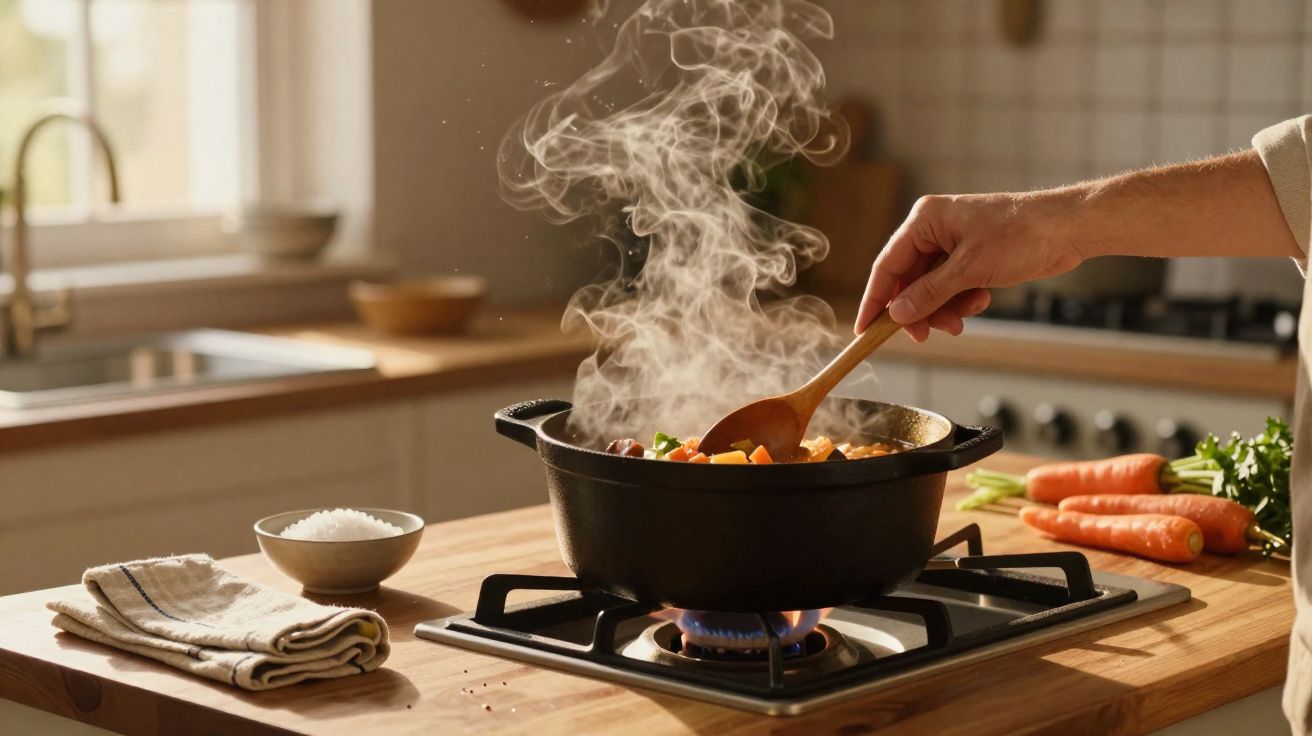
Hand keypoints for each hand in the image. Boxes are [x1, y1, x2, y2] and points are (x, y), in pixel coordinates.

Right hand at [855, 192, 1086, 340]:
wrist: (1068, 228)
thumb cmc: (1020, 235)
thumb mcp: (969, 269)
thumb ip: (929, 294)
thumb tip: (896, 315)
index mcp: (925, 220)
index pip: (887, 265)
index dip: (875, 299)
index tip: (864, 329)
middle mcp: (934, 229)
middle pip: (909, 281)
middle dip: (919, 309)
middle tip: (927, 334)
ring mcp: (953, 244)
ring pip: (931, 288)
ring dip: (943, 309)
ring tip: (962, 321)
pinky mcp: (971, 257)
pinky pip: (952, 287)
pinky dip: (961, 301)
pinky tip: (980, 302)